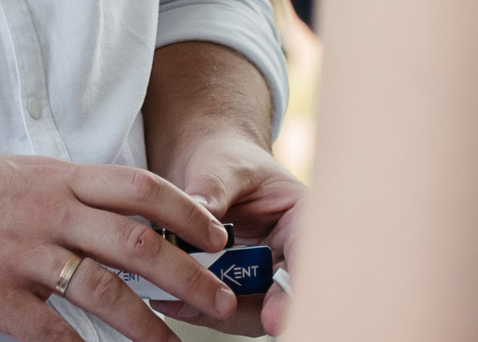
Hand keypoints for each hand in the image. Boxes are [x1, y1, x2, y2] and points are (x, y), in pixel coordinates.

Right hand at [0, 142, 243, 341]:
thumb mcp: (18, 170)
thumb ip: (67, 191)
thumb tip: (121, 216)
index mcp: (56, 177)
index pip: (140, 189)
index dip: (187, 213)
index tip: (216, 238)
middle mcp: (46, 211)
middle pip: (135, 243)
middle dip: (187, 276)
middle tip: (218, 301)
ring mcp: (19, 254)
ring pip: (102, 292)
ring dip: (146, 325)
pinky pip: (49, 332)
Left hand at [156, 130, 305, 336]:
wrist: (209, 169)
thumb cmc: (227, 160)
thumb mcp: (223, 165)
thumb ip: (214, 188)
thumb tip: (198, 209)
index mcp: (303, 220)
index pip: (308, 260)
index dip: (293, 293)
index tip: (272, 317)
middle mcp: (291, 256)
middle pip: (284, 300)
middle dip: (252, 313)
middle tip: (217, 313)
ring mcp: (264, 276)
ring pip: (251, 311)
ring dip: (217, 311)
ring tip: (178, 301)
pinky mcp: (235, 288)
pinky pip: (221, 308)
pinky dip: (197, 307)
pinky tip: (169, 299)